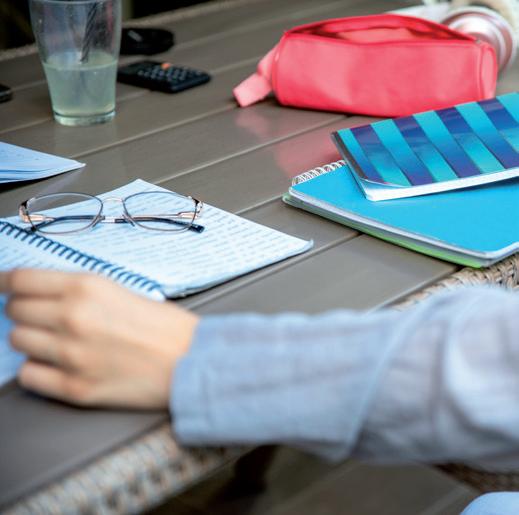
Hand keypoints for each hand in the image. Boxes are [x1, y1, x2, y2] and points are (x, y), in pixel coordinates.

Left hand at [0, 269, 198, 408]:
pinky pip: (28, 375)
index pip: (20, 280)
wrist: (191, 360)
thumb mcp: (119, 291)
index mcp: (86, 288)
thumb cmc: (163, 326)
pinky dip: (39, 369)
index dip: (6, 283)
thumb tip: (38, 295)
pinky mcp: (75, 388)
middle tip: (44, 317)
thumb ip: (75, 291)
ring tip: (59, 342)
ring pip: (17, 342)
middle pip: (15, 311)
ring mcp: (71, 355)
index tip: (2, 287)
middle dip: (25, 312)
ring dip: (33, 340)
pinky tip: (59, 365)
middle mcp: (73, 318)